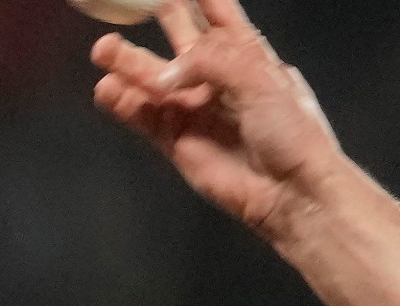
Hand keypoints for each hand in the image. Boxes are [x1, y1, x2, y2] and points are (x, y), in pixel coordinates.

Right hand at [89, 0, 344, 238]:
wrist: (295, 192)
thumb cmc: (290, 132)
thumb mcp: (259, 79)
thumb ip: (209, 61)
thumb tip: (164, 75)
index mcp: (248, 58)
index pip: (221, 17)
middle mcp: (218, 78)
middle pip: (180, 37)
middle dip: (157, 14)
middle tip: (128, 0)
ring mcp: (194, 107)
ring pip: (150, 75)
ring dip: (126, 60)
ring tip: (104, 49)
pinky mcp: (176, 138)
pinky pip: (140, 113)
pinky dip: (122, 100)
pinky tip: (110, 90)